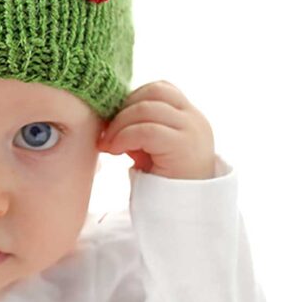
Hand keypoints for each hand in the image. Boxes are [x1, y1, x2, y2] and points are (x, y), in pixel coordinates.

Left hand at [97, 80, 216, 178]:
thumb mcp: (150, 149)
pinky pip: (146, 130)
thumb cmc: (165, 182)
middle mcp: (194, 119)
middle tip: (106, 132)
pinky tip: (115, 151)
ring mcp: (191, 130)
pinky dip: (124, 137)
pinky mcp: (183, 146)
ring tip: (109, 144)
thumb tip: (108, 116)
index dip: (132, 98)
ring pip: (146, 108)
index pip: (160, 89)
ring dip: (119, 124)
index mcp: (189, 116)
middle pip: (153, 92)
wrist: (186, 213)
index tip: (115, 120)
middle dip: (123, 109)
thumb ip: (137, 128)